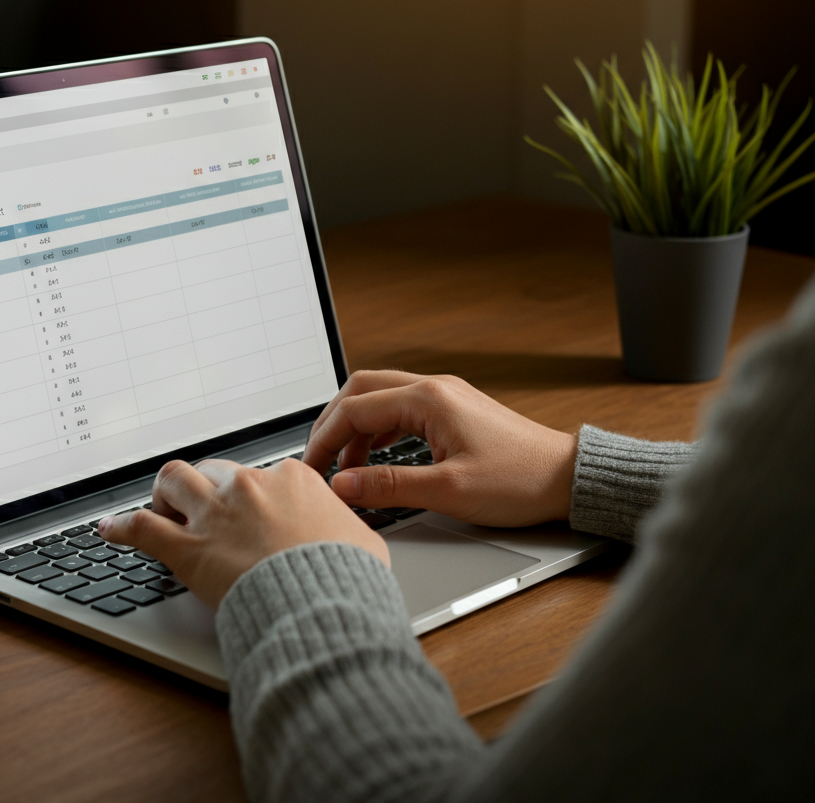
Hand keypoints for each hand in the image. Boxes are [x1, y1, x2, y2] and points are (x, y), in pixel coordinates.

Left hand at [96, 456, 389, 609]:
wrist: (323, 603)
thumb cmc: (346, 576)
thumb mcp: (361, 539)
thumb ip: (345, 525)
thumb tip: (350, 530)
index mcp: (289, 478)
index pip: (259, 474)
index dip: (250, 494)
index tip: (248, 509)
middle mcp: (247, 486)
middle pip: (213, 470)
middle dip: (206, 487)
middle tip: (203, 510)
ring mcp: (214, 513)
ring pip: (173, 480)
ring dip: (165, 493)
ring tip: (163, 507)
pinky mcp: (187, 548)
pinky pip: (141, 528)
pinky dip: (121, 527)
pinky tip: (109, 530)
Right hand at [303, 371, 576, 527]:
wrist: (568, 478)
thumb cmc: (520, 481)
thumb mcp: (448, 491)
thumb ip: (388, 485)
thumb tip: (342, 485)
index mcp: (429, 399)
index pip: (355, 408)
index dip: (325, 439)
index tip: (312, 468)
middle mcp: (434, 388)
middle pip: (361, 390)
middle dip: (334, 423)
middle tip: (319, 460)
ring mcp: (444, 396)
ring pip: (380, 397)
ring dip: (356, 427)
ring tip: (347, 466)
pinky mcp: (453, 410)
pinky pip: (400, 408)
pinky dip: (378, 429)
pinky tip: (375, 456)